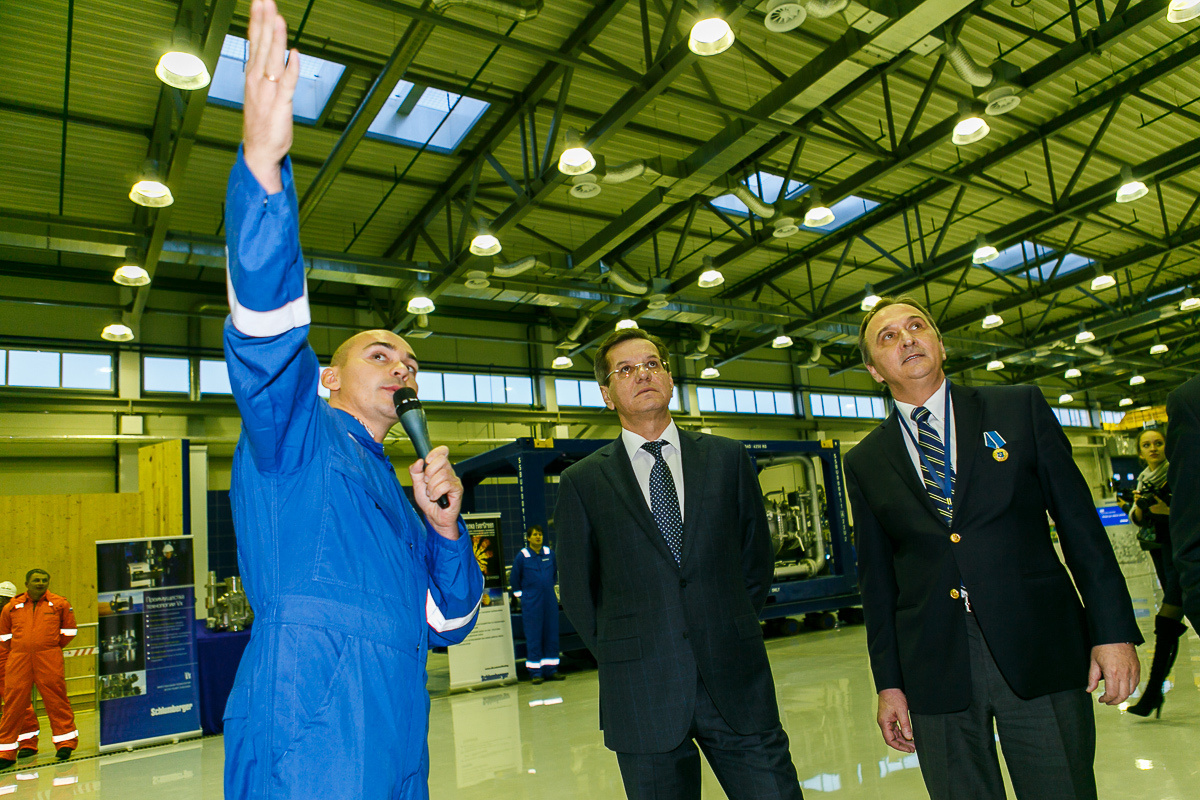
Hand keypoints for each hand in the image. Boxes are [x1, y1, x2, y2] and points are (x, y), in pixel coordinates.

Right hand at [242, 0, 299, 192]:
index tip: (259, 1)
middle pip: (261, 44)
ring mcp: (267, 91)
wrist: (259, 151)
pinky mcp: (280, 104)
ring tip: (277, 16)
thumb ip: (267, 73)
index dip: (257, 20)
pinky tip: (293, 53)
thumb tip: (279, 55)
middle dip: (264, 20)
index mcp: (252, 75)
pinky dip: (290, 67)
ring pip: (272, 58)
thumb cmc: (262, 123)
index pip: (255, 41)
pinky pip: (287, 82)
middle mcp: (257, 79)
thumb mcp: (261, 93)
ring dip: (276, 37)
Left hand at [409, 445, 462, 537]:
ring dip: (432, 486)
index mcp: (440, 468)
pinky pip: (446, 485)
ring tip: (430, 494)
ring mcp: (454, 480)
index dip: (435, 452)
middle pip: (442, 460)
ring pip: (442, 474)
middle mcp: (449, 472)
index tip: (427, 460)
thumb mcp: (417, 485)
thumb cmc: (428, 502)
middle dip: (429, 471)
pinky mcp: (458, 489)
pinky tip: (435, 498)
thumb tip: (419, 461)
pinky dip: (437, 492)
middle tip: (426, 482)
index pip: (442, 452)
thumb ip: (415, 472)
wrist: (434, 518)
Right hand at [877, 688, 915, 752]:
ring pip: (894, 734)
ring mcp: (887, 721)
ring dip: (903, 739)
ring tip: (913, 743)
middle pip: (892, 738)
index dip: (899, 747)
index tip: (909, 750)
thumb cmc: (894, 696)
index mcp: (884, 723)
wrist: (890, 686)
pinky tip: (909, 735)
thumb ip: (905, 725)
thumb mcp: (902, 711)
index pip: (890, 740)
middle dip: (903, 744)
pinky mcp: (890, 718)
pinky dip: (902, 733)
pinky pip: (895, 729)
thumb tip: (909, 737)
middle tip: (914, 748)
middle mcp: (884, 723)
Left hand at [1088, 642, 1139, 703]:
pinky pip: (1136, 683)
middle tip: (1108, 701)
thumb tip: (1089, 690)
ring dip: (1122, 696)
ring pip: (1131, 691)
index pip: (1112, 694)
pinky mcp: (1137, 668)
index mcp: (1112, 673)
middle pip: (1123, 696)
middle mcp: (1124, 674)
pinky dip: (1129, 689)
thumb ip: (1092, 678)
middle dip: (1115, 701)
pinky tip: (1122, 688)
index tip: (1101, 700)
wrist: (1116, 634)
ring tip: (1114, 696)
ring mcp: (1133, 671)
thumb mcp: (1094, 662)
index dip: (1106, 700)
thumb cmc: (1103, 646)